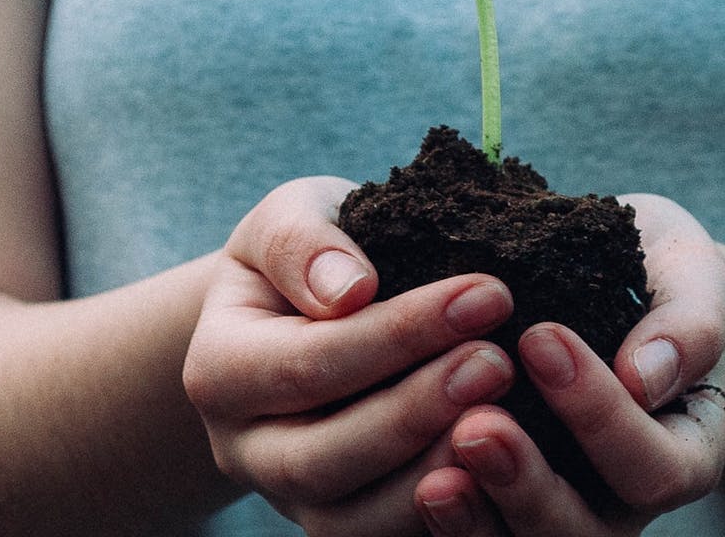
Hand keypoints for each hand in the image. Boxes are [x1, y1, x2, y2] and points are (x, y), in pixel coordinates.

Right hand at [183, 177, 519, 536]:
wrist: (304, 314)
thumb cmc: (309, 258)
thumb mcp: (291, 218)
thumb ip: (303, 243)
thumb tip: (349, 288)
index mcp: (218, 370)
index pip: (309, 362)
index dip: (400, 333)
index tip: (488, 293)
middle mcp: (244, 449)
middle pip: (322, 458)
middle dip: (417, 411)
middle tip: (498, 361)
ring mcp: (291, 499)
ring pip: (353, 522)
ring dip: (434, 473)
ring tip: (507, 417)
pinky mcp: (342, 522)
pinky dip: (449, 516)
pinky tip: (505, 469)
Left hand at [412, 193, 724, 535]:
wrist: (604, 277)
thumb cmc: (654, 272)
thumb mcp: (687, 273)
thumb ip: (688, 323)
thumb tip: (644, 377)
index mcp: (683, 451)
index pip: (655, 467)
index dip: (601, 417)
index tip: (541, 338)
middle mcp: (623, 503)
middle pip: (584, 534)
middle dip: (528, 486)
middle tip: (476, 426)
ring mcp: (559, 515)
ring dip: (477, 523)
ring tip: (434, 481)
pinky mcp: (501, 511)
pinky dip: (445, 525)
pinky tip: (415, 487)